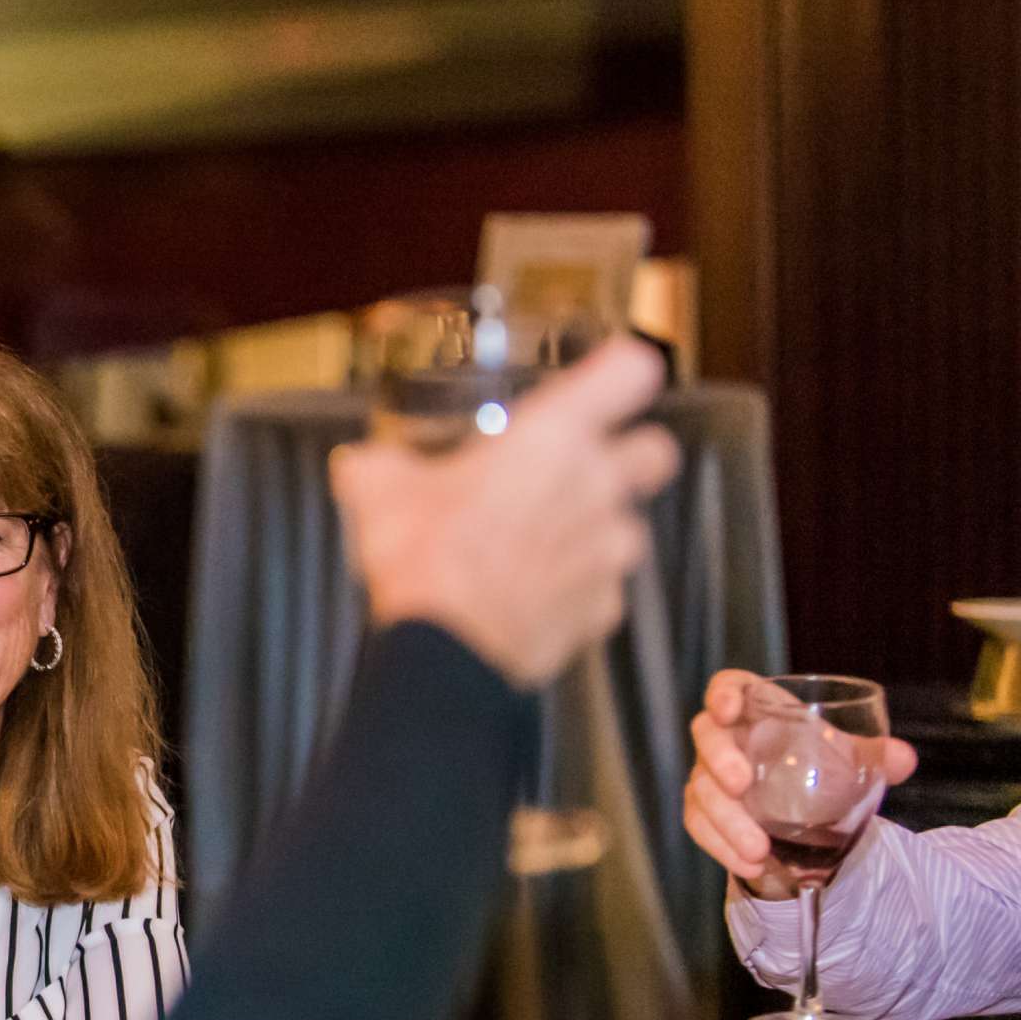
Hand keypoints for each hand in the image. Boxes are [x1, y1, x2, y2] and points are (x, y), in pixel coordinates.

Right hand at [332, 338, 681, 688]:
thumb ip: (381, 466)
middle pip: (658, 450)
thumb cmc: (424, 560)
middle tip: (586, 468)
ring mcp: (608, 551)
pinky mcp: (603, 608)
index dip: (620, 373)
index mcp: (553, 436)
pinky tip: (534, 596)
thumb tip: (362, 465)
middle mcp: (596, 486)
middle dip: (631, 456)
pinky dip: (577, 593)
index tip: (606, 382)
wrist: (442, 647)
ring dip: (596, 533)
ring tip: (543, 546)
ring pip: (631, 529)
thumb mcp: (378, 491)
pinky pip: (605, 592)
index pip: (630, 372)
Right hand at [683, 668, 918, 898]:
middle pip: (706, 735)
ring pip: (701, 790)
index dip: (723, 694)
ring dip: (726, 821)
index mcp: (757, 710)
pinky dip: (723, 848)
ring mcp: (708, 775)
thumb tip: (903, 759)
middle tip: (742, 786)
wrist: (804, 810)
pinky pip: (700, 826)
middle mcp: (726, 738)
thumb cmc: (820, 766)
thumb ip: (875, 755)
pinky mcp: (703, 811)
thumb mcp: (848, 758)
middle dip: (718, 759)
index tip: (730, 709)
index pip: (729, 687)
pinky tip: (751, 866)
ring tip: (759, 850)